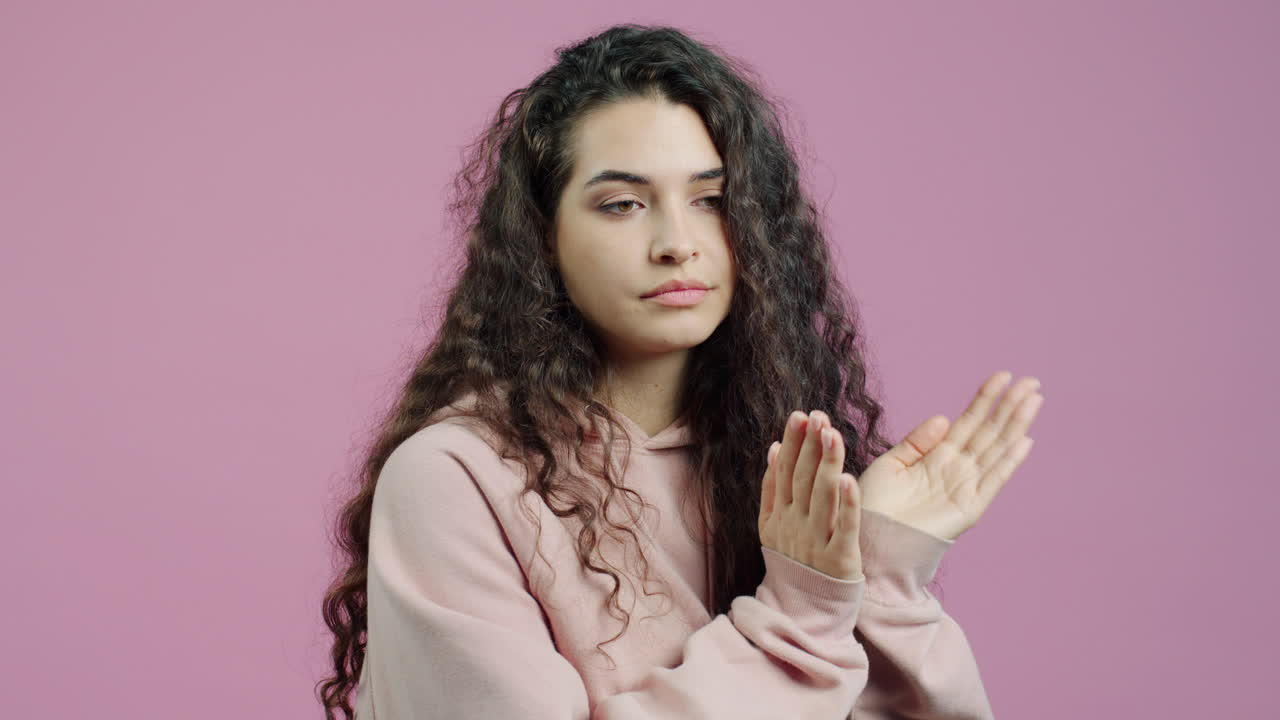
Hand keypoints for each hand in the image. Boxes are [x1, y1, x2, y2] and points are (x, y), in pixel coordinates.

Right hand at [758, 410, 862, 580]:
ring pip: (821, 496)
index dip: (793, 442)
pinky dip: (847, 503)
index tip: (800, 416)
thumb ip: (771, 488)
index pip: (785, 470)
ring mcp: (815, 541)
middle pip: (802, 478)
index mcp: (779, 514)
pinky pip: (844, 527)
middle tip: (818, 416)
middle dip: (810, 445)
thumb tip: (772, 448)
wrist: (803, 611)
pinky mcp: (839, 559)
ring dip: (827, 463)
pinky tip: (849, 479)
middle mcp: (794, 525)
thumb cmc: (794, 562)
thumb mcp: (772, 526)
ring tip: (833, 435)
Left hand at [857, 371, 1044, 541]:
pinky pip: (993, 480)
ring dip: (1016, 424)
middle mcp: (957, 468)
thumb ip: (917, 441)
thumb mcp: (890, 464)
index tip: (1003, 375)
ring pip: (997, 449)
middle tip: (1032, 381)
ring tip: (1035, 399)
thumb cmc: (874, 506)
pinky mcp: (969, 508)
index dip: (986, 399)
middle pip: (990, 431)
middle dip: (1010, 406)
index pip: (969, 421)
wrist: (869, 540)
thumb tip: (945, 418)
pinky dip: (1009, 461)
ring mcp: (966, 487)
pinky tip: (1025, 440)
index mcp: (938, 456)